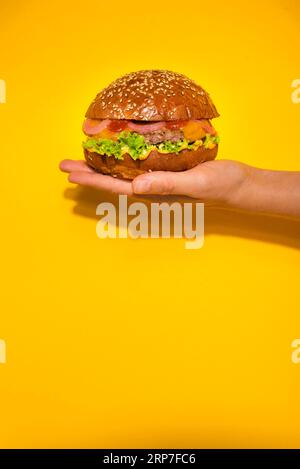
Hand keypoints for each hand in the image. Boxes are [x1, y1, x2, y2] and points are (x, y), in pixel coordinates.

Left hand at [59, 159, 249, 203]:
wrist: (238, 183)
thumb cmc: (220, 184)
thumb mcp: (194, 182)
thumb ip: (166, 184)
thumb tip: (135, 186)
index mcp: (155, 191)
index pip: (116, 186)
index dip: (92, 179)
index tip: (70, 173)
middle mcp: (152, 186)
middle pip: (113, 179)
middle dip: (88, 171)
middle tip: (63, 163)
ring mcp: (159, 177)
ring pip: (123, 171)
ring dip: (100, 164)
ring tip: (80, 156)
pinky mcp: (167, 167)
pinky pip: (138, 162)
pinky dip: (121, 155)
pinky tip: (115, 148)